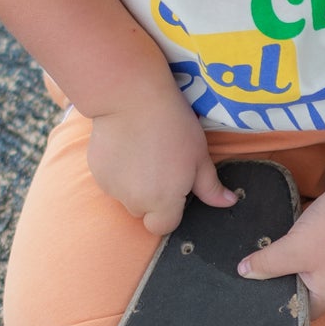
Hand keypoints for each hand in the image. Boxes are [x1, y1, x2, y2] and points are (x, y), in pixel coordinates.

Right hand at [86, 85, 237, 235]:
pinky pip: (110, 181)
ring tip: (143, 153)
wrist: (131, 99)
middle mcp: (134, 202)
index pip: (163, 226)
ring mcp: (111, 188)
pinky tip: (126, 147)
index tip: (176, 189)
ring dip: (133, 185)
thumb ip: (211, 187)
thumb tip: (229, 202)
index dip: (171, 212)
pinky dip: (118, 171)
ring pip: (125, 196)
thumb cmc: (174, 127)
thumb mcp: (199, 157)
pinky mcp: (96, 171)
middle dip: (151, 198)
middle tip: (160, 165)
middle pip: (143, 212)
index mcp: (163, 203)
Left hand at [236, 182, 324, 317]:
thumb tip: (243, 273)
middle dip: (283, 282)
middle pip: (306, 292)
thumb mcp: (293, 248)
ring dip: (294, 265)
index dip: (278, 304)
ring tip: (271, 258)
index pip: (300, 311)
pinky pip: (320, 258)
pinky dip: (306, 253)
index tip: (256, 294)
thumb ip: (266, 264)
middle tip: (257, 274)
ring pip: (312, 273)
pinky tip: (293, 242)